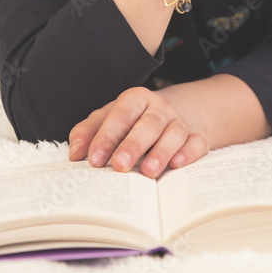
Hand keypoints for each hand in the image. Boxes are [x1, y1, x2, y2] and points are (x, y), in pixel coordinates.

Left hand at [67, 86, 209, 178]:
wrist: (173, 113)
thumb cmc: (133, 120)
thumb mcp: (109, 118)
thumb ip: (89, 131)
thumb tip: (74, 153)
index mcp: (135, 99)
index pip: (120, 114)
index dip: (106, 136)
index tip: (94, 159)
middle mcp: (159, 108)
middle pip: (148, 123)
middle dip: (133, 145)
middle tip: (119, 166)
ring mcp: (179, 122)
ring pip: (174, 133)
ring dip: (161, 152)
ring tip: (148, 172)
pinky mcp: (197, 136)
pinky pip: (197, 142)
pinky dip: (189, 153)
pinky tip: (177, 164)